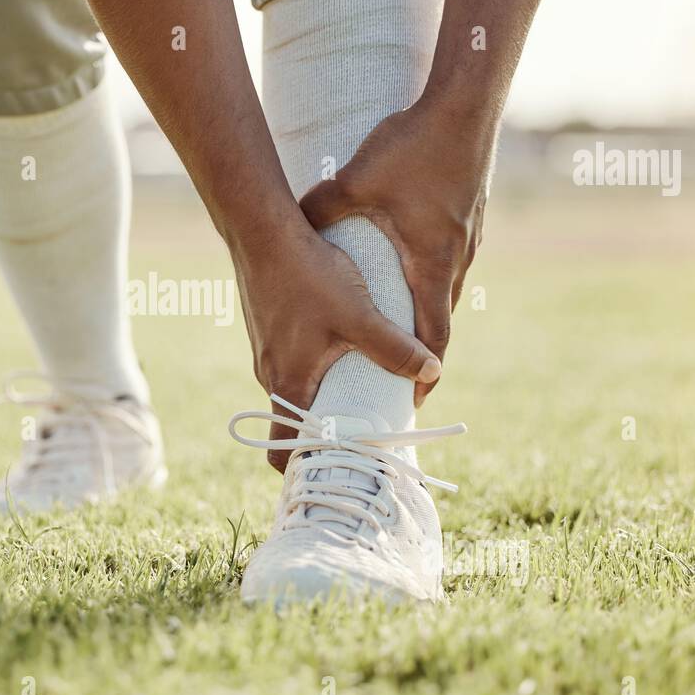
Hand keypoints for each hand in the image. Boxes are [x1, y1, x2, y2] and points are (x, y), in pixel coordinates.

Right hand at [233, 217, 441, 471]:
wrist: (263, 230)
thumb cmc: (307, 274)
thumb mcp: (359, 315)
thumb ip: (394, 347)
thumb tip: (431, 372)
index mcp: (287, 384)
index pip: (283, 449)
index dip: (310, 464)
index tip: (342, 461)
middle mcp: (270, 373)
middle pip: (296, 420)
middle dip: (327, 429)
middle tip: (365, 425)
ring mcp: (265, 351)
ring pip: (295, 387)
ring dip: (323, 392)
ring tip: (359, 381)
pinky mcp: (268, 329)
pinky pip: (291, 360)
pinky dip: (314, 364)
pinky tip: (339, 342)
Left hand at [298, 98, 494, 407]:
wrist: (466, 105)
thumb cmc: (415, 147)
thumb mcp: (355, 182)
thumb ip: (320, 209)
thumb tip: (289, 224)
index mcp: (432, 261)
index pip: (433, 335)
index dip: (423, 370)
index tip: (413, 399)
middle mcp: (456, 258)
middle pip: (441, 320)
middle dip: (422, 353)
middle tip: (403, 381)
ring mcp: (468, 238)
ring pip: (446, 290)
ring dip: (428, 316)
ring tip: (405, 338)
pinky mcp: (469, 219)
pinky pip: (449, 264)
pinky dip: (432, 282)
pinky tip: (413, 276)